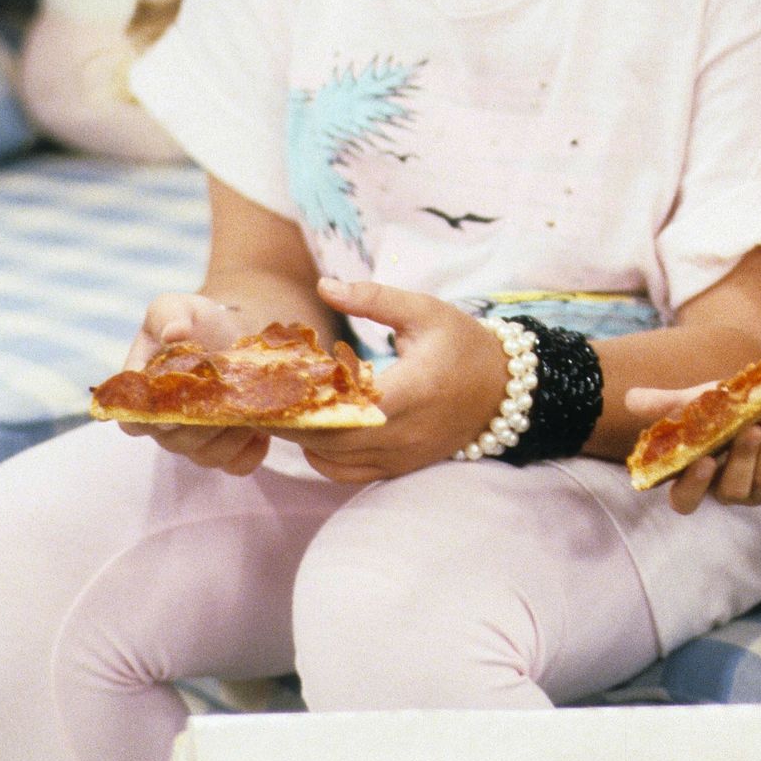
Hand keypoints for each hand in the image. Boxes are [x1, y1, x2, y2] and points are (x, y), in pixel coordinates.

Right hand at [116, 293, 267, 474]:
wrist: (235, 329)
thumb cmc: (196, 319)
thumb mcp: (176, 306)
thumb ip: (168, 316)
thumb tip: (174, 334)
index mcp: (143, 394)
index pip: (132, 420)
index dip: (149, 418)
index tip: (174, 401)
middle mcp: (166, 424)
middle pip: (174, 442)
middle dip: (202, 423)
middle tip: (227, 396)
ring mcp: (197, 440)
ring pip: (207, 456)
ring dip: (229, 437)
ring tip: (247, 408)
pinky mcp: (229, 447)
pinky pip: (236, 465)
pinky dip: (250, 453)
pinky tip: (261, 429)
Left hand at [287, 276, 507, 482]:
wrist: (504, 389)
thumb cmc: (463, 344)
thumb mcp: (423, 311)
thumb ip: (373, 298)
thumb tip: (324, 286)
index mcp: (412, 390)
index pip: (343, 406)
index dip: (303, 400)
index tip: (271, 384)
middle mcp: (406, 432)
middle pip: (330, 439)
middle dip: (290, 421)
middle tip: (257, 399)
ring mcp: (403, 455)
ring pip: (334, 461)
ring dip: (302, 440)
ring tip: (275, 414)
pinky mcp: (402, 466)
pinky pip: (350, 474)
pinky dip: (323, 459)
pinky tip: (310, 435)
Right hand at [625, 387, 760, 514]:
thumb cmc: (733, 409)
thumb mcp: (699, 404)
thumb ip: (667, 405)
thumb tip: (629, 399)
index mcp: (700, 476)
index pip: (685, 500)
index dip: (693, 487)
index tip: (703, 460)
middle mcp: (729, 488)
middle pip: (732, 489)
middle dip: (743, 458)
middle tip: (750, 428)